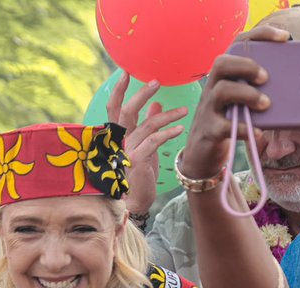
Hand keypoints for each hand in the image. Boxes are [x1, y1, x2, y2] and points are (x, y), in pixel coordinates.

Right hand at [107, 76, 187, 217]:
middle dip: (141, 94)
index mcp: (117, 136)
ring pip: (147, 124)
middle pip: (127, 111)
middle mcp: (119, 141)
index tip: (126, 73)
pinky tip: (180, 130)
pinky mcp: (138, 160)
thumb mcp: (144, 147)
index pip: (114, 109)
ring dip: (168, 116)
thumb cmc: (138, 176)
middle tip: (156, 82)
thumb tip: (156, 104)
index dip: (119, 91)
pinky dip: (169, 133)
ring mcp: (127, 150)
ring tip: (185, 111)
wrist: (133, 203)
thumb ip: (147, 125)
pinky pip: (154, 140)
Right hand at [179, 25, 288, 181]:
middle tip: (266, 78)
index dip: (260, 35)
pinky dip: (244, 128)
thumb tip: (292, 81)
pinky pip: (224, 126)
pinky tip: (259, 131)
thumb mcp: (241, 100)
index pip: (237, 44)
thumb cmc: (229, 121)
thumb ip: (256, 87)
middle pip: (222, 63)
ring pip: (221, 90)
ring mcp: (209, 109)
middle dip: (247, 66)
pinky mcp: (209, 131)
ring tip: (265, 104)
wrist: (202, 153)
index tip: (285, 38)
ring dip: (247, 94)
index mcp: (224, 75)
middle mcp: (213, 87)